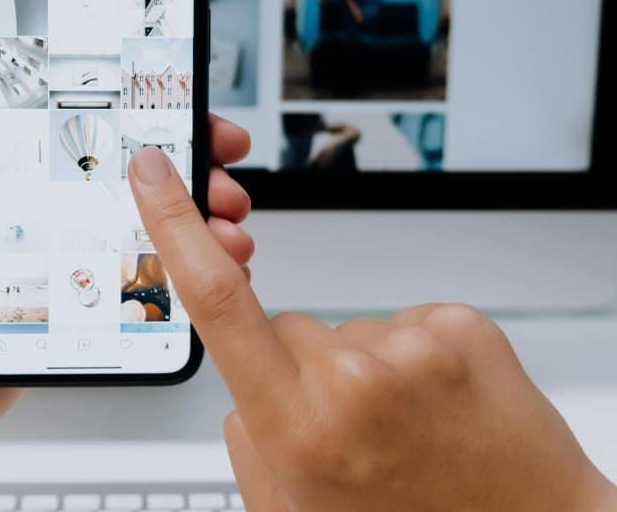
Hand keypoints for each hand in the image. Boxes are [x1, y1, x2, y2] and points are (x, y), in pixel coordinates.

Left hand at [0, 20, 255, 476]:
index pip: (81, 131)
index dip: (139, 116)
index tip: (186, 106)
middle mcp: (31, 220)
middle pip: (124, 183)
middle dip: (184, 178)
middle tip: (226, 182)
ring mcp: (53, 270)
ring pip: (138, 237)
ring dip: (190, 231)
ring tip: (226, 237)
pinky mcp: (65, 320)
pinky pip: (126, 293)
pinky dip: (171, 284)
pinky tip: (202, 283)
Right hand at [127, 147, 616, 511]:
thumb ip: (246, 443)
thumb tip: (242, 387)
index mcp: (298, 428)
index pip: (216, 300)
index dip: (173, 224)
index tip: (154, 173)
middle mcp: (354, 381)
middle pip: (284, 325)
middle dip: (294, 365)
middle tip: (347, 431)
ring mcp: (415, 348)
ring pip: (346, 328)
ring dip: (361, 367)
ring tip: (405, 430)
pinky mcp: (462, 326)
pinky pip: (402, 321)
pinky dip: (411, 356)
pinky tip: (438, 408)